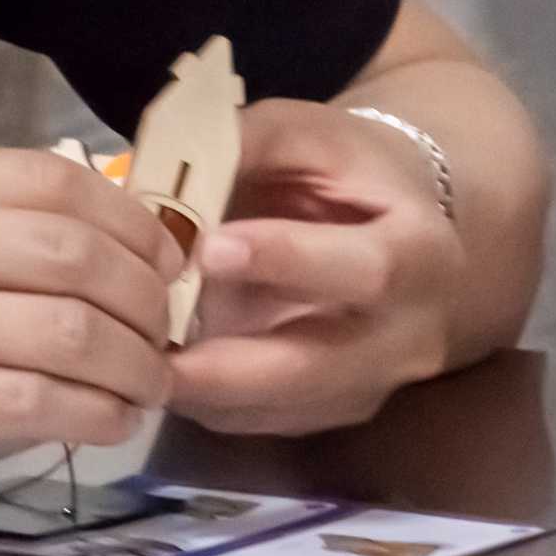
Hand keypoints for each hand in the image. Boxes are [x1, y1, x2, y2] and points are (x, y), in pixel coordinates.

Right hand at [0, 142, 182, 500]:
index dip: (135, 225)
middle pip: (79, 252)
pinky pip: (27, 403)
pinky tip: (106, 424)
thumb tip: (63, 235)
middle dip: (151, 298)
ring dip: (135, 365)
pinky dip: (90, 415)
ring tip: (150, 385)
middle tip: (170, 331)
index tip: (163, 260)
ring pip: (68, 331)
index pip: (57, 180)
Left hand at [166, 100, 466, 436]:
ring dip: (202, 391)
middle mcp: (409, 336)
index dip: (286, 260)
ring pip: (280, 408)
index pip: (363, 269)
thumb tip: (165, 165)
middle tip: (149, 347)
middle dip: (228, 365)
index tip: (210, 249)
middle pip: (318, 367)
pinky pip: (259, 422)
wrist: (400, 225)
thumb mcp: (309, 133)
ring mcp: (371, 386)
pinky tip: (157, 367)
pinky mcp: (330, 413)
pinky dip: (203, 401)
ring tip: (134, 358)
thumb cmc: (348, 170)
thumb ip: (247, 144)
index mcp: (422, 253)